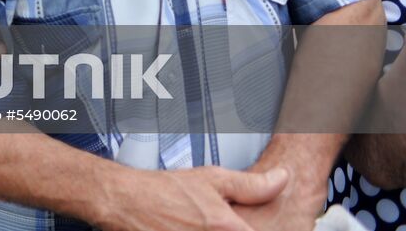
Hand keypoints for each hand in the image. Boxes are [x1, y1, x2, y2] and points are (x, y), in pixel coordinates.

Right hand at [97, 166, 287, 230]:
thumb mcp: (211, 179)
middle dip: (236, 230)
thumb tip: (282, 180)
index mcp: (227, 228)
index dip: (264, 229)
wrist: (123, 200)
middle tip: (218, 223)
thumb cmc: (161, 190)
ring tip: (200, 224)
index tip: (258, 225)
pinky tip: (190, 229)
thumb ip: (252, 184)